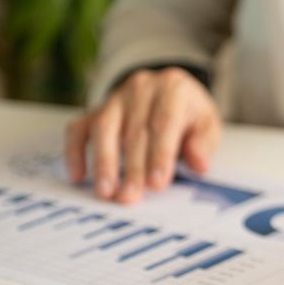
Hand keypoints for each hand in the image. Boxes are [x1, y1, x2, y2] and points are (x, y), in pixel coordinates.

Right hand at [64, 67, 221, 203]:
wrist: (170, 94)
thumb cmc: (189, 115)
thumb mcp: (208, 125)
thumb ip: (204, 144)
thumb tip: (198, 163)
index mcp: (173, 89)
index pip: (164, 122)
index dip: (160, 155)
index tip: (157, 183)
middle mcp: (141, 88)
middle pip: (134, 130)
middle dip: (132, 167)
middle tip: (129, 196)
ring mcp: (115, 98)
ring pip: (104, 128)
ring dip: (104, 162)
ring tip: (105, 191)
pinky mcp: (95, 110)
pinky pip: (79, 129)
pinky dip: (76, 152)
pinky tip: (78, 176)